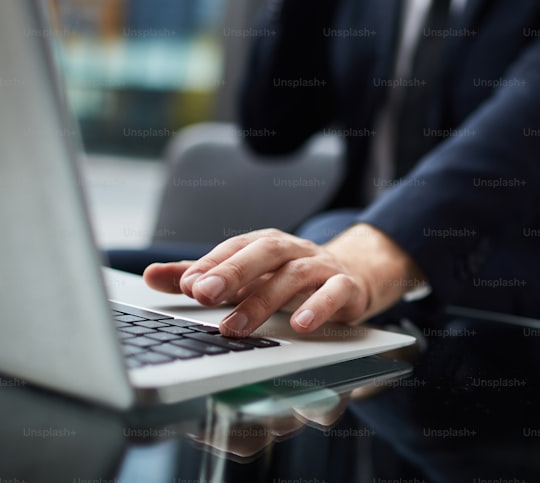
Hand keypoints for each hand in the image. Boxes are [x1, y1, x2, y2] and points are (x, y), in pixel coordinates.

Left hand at [143, 224, 424, 336]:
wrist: (355, 276)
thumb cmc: (291, 278)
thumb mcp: (248, 277)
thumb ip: (204, 277)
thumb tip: (152, 275)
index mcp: (267, 244)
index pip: (236, 247)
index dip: (212, 263)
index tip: (186, 285)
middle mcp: (294, 250)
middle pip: (264, 251)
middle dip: (232, 272)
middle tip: (203, 294)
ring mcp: (322, 267)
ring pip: (294, 275)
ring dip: (264, 300)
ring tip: (237, 327)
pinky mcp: (348, 287)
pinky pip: (336, 292)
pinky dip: (318, 306)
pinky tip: (300, 325)